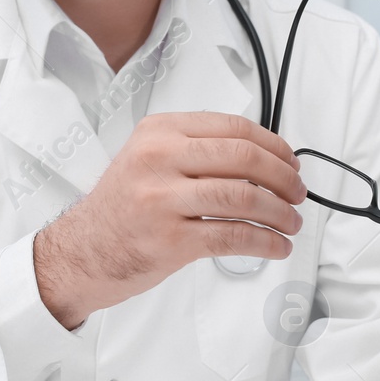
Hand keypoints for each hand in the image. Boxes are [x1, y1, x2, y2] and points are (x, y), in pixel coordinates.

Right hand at [33, 112, 306, 328]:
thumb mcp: (147, 159)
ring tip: (291, 222)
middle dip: (283, 177)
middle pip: (244, 158)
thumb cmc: (122, 208)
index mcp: (158, 133)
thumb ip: (195, 150)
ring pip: (243, 198)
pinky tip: (275, 246)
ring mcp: (163, 200)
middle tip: (297, 193)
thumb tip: (263, 157)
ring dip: (280, 213)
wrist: (82, 252)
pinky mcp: (171, 241)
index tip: (290, 162)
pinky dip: (265, 243)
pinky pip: (233, 237)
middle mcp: (159, 160)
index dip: (273, 146)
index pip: (233, 128)